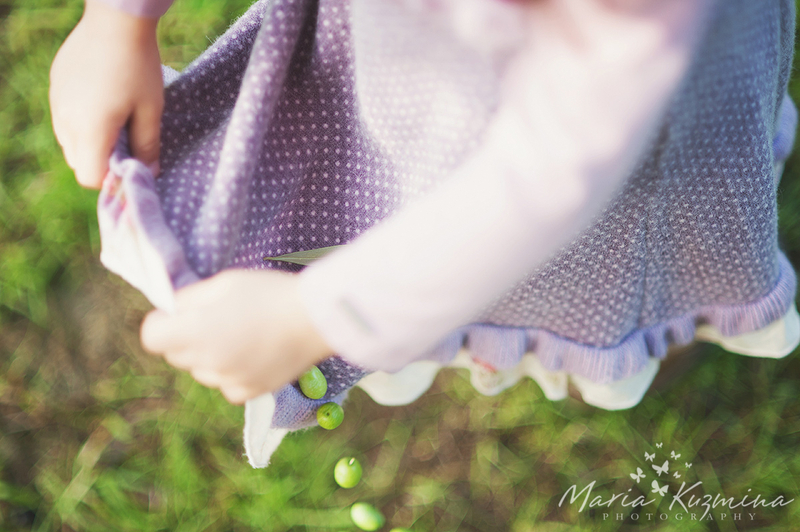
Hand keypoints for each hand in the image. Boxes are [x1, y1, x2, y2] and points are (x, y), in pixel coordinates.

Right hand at [49, 0, 162, 188]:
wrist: (116, 21)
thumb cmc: (139, 67)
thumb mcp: (151, 111)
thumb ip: (148, 146)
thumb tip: (149, 172)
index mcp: (90, 130)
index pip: (90, 177)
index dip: (112, 177)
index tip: (132, 163)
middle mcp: (65, 120)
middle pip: (78, 162)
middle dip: (102, 161)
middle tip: (128, 140)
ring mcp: (56, 101)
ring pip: (69, 141)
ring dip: (91, 142)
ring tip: (116, 119)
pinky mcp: (56, 86)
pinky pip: (64, 117)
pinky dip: (81, 121)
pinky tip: (103, 100)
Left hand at [140, 270, 332, 403]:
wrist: (317, 318)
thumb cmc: (270, 293)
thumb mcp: (225, 282)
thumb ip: (190, 298)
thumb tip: (173, 310)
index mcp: (196, 332)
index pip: (152, 337)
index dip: (162, 322)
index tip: (179, 313)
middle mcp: (208, 362)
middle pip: (176, 356)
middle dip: (186, 338)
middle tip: (216, 319)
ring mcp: (229, 381)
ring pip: (202, 372)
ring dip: (210, 357)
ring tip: (242, 336)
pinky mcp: (251, 392)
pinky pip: (226, 386)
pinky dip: (232, 373)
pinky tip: (253, 354)